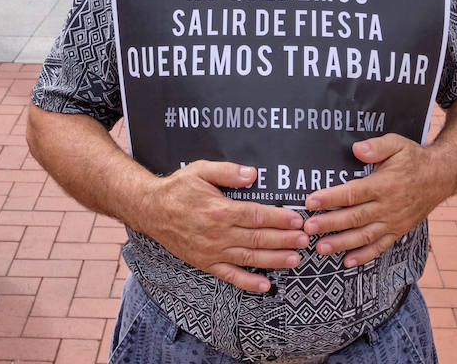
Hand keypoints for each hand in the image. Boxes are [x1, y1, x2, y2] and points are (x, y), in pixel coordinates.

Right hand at [138, 161, 308, 292]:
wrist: (150, 210)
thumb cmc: (177, 189)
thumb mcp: (200, 170)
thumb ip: (227, 171)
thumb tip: (252, 174)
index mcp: (220, 210)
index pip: (257, 215)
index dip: (279, 219)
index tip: (297, 220)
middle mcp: (218, 233)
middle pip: (258, 238)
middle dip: (285, 240)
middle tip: (306, 240)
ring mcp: (212, 251)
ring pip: (250, 258)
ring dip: (275, 260)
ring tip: (296, 260)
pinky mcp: (206, 263)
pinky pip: (230, 276)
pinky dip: (248, 283)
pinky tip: (266, 286)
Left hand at [302, 135, 447, 267]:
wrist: (441, 177)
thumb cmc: (414, 159)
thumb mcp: (397, 144)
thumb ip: (376, 146)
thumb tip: (357, 149)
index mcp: (383, 185)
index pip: (352, 194)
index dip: (330, 198)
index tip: (310, 202)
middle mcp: (387, 206)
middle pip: (354, 218)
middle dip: (329, 224)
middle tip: (307, 229)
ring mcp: (393, 222)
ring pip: (364, 236)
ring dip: (341, 243)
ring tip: (320, 248)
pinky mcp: (398, 231)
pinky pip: (380, 247)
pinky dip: (364, 256)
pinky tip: (347, 262)